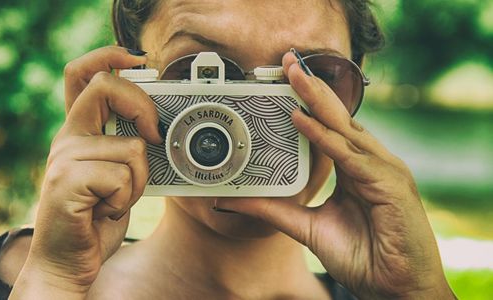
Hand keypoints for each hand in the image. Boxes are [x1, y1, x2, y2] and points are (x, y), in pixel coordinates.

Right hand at [11, 47, 160, 296]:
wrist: (70, 260)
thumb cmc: (98, 215)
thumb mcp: (117, 173)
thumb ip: (127, 145)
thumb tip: (157, 126)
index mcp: (80, 131)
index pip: (82, 75)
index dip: (108, 56)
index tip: (139, 58)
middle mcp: (68, 137)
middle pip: (106, 87)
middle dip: (143, 107)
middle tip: (154, 136)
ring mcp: (64, 158)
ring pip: (131, 147)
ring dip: (139, 181)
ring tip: (117, 199)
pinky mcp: (67, 182)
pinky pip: (122, 178)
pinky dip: (127, 199)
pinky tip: (107, 211)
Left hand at [216, 52, 454, 298]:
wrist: (394, 288)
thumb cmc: (361, 256)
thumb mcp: (306, 227)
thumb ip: (273, 209)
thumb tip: (232, 200)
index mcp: (355, 169)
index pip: (330, 128)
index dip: (309, 104)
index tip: (286, 83)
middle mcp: (370, 162)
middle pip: (339, 118)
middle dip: (313, 89)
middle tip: (289, 63)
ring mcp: (383, 169)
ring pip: (345, 129)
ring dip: (319, 102)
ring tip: (294, 78)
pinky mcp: (389, 184)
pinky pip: (351, 155)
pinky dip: (326, 138)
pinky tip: (303, 122)